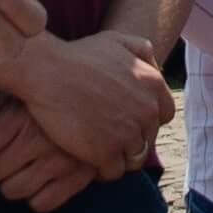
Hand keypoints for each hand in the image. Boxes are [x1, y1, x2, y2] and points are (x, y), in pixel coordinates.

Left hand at [0, 91, 98, 212]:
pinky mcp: (78, 178)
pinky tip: (37, 182)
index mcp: (22, 116)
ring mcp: (59, 162)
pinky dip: (34, 198)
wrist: (110, 96)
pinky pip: (43, 204)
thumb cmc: (55, 93)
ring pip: (13, 191)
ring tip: (14, 171)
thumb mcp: (20, 93)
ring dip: (7, 184)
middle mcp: (39, 140)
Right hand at [8, 27, 175, 179]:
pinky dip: (102, 169)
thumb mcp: (116, 40)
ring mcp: (129, 133)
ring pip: (133, 159)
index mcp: (153, 85)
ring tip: (97, 150)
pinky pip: (113, 172)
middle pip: (148, 138)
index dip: (146, 119)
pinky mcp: (107, 152)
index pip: (165, 114)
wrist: (47, 71)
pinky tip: (87, 159)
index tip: (126, 120)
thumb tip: (154, 66)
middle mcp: (147, 111)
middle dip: (130, 139)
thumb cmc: (77, 55)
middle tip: (106, 136)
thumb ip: (141, 50)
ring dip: (118, 157)